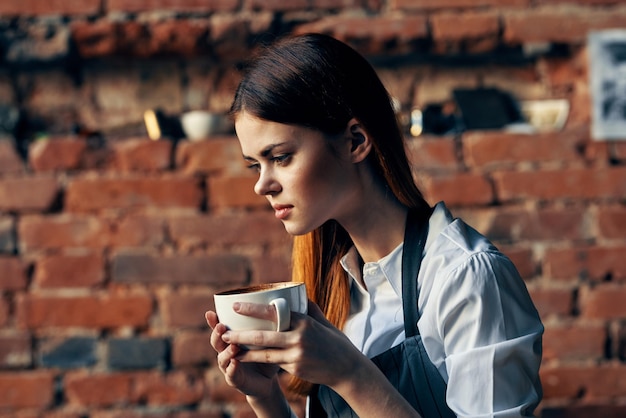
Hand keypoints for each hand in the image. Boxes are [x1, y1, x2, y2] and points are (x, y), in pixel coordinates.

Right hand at [205, 310, 280, 397]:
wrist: (267, 380)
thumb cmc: (265, 355)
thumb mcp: (266, 339)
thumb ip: (266, 326)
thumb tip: (276, 305)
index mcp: (231, 340)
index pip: (219, 328)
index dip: (213, 321)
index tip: (210, 312)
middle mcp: (226, 352)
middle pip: (216, 342)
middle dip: (216, 334)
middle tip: (221, 326)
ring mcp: (228, 366)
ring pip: (222, 358)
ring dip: (226, 351)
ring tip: (234, 346)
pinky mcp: (235, 379)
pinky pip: (231, 374)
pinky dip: (232, 368)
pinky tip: (235, 362)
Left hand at [221, 300, 366, 388]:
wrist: (347, 368)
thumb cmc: (334, 341)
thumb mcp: (323, 321)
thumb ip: (309, 309)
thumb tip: (298, 293)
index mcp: (304, 321)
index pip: (274, 313)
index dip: (253, 310)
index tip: (236, 306)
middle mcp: (299, 337)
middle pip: (263, 336)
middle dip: (240, 334)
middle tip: (223, 331)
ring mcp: (297, 354)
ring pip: (264, 353)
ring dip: (244, 350)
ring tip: (228, 346)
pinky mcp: (296, 368)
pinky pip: (273, 363)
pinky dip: (257, 360)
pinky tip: (245, 358)